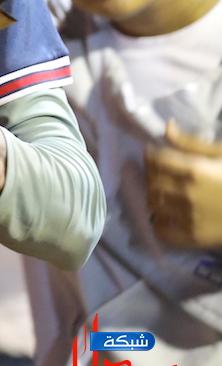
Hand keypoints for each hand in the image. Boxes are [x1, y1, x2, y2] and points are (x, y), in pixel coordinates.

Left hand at [146, 119, 221, 247]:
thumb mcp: (221, 153)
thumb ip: (191, 143)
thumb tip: (167, 127)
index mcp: (195, 170)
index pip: (157, 160)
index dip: (150, 154)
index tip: (152, 153)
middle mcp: (187, 194)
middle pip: (152, 181)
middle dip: (149, 173)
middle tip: (155, 171)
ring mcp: (189, 218)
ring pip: (153, 204)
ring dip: (152, 195)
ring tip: (159, 191)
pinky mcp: (194, 238)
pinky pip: (162, 230)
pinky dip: (158, 221)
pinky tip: (164, 214)